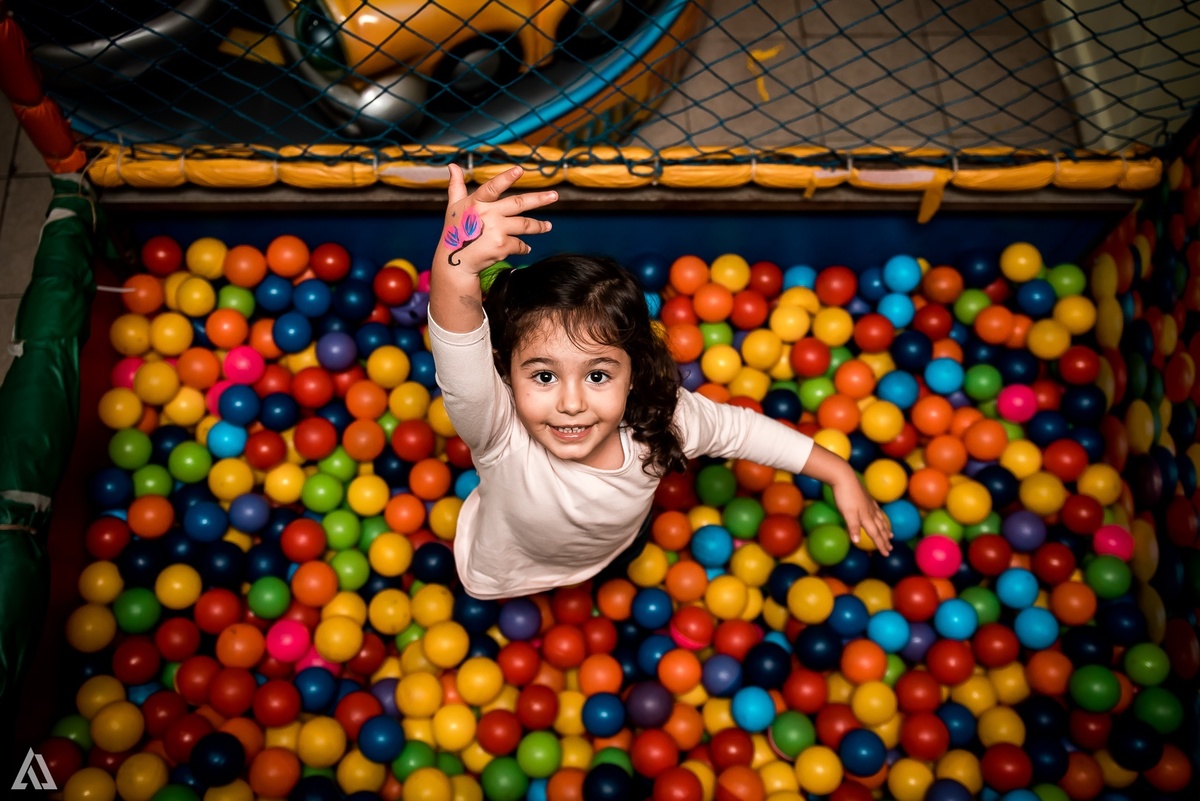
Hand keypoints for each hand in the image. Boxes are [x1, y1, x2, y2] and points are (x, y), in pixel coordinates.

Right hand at [436, 164, 557, 274]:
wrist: (457, 262)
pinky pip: (520, 244)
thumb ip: (456, 185)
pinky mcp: (502, 247)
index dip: (506, 178)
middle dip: (539, 199)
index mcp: (477, 202)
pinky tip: (525, 248)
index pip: (493, 187)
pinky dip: (523, 247)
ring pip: (525, 225)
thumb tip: (453, 165)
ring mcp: (496, 231)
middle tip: (554, 195)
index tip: (520, 170)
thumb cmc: (455, 231)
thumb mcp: (453, 206)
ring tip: (548, 226)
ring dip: (539, 226)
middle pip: (519, 203)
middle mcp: (488, 214)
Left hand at [831, 472, 893, 555]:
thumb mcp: (847, 513)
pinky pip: (877, 510)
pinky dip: (880, 516)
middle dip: (885, 539)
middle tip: (890, 547)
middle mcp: (870, 511)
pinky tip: (879, 515)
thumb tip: (857, 541)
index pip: (875, 534)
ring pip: (880, 519)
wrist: (844, 476)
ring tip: (890, 534)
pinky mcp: (866, 497)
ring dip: (885, 528)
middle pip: (880, 528)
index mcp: (866, 517)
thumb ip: (853, 527)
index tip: (886, 554)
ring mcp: (869, 504)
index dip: (880, 545)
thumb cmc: (844, 496)